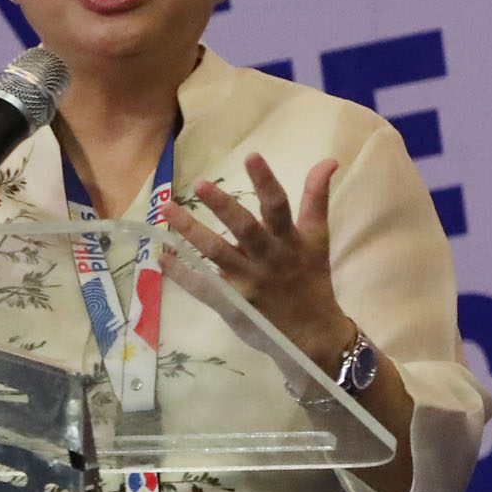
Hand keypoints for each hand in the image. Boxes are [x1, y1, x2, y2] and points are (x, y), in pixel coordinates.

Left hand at [169, 153, 351, 367]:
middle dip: (223, 206)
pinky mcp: (233, 304)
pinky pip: (204, 287)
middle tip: (200, 184)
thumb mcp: (318, 239)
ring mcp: (249, 283)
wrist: (313, 336)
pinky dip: (183, 274)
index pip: (279, 207)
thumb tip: (328, 161)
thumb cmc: (312, 280)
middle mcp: (269, 259)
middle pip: (245, 228)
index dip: (266, 182)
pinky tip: (163, 258)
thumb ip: (317, 199)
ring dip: (191, 232)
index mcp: (291, 241)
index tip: (251, 155)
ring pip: (218, 253)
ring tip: (168, 209)